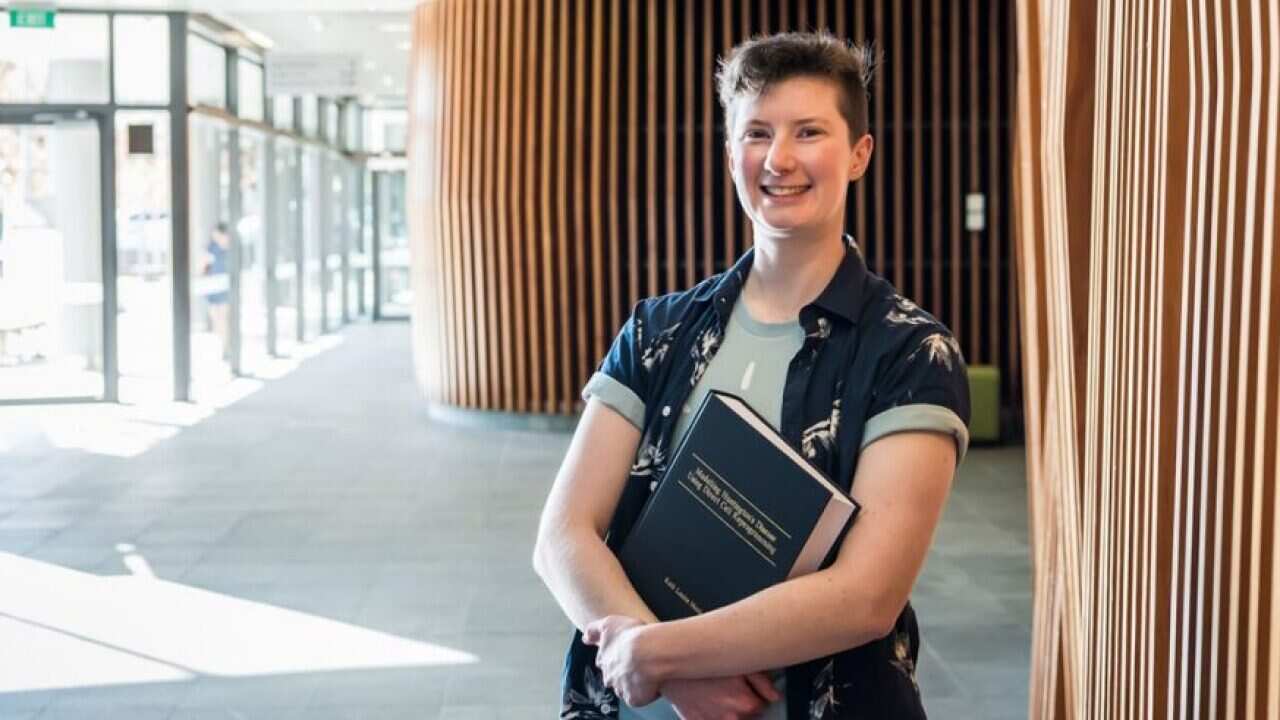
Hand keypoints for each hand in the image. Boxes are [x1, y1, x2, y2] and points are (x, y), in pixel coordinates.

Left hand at [583, 615, 660, 705]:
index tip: (623, 655)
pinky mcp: (632, 699)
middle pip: (613, 678)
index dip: (615, 658)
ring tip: (646, 674)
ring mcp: (620, 688)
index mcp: (604, 658)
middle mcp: (609, 675)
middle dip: (621, 673)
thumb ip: (593, 631)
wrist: (649, 653)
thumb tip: (584, 639)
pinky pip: (636, 698)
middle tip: (636, 665)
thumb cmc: (631, 636)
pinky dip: (642, 694)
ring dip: (632, 684)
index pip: (604, 662)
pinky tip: (650, 684)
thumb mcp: (608, 624)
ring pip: (624, 688)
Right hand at [662, 673, 779, 719]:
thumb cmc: (703, 661)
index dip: (752, 696)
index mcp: (746, 703)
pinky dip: (709, 714)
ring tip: (715, 694)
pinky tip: (704, 701)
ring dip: (726, 711)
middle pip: (746, 717)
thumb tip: (774, 696)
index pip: (760, 707)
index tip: (744, 688)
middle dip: (740, 704)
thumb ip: (762, 681)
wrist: (669, 664)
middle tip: (727, 688)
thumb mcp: (738, 663)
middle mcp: (732, 717)